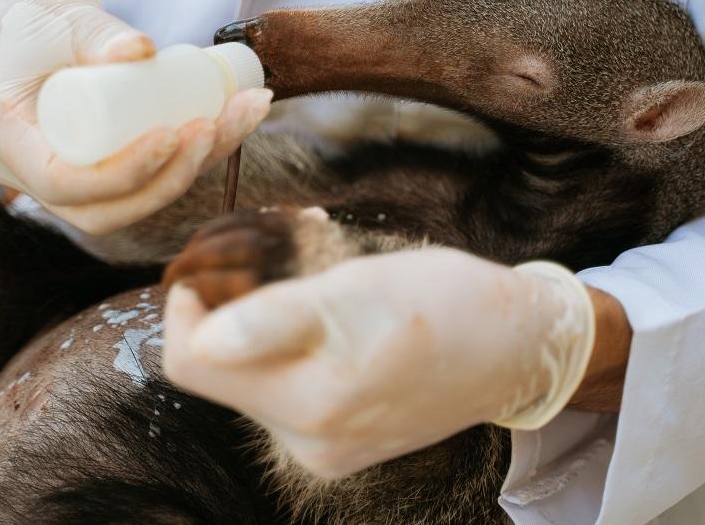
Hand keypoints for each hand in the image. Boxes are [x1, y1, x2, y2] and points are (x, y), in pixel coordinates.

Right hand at [0, 0, 270, 233]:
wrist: (1, 17)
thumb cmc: (20, 10)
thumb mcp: (52, 10)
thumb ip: (92, 29)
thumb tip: (142, 52)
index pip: (62, 183)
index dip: (125, 171)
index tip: (172, 133)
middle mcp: (20, 170)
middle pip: (102, 210)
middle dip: (169, 178)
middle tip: (214, 127)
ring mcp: (54, 176)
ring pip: (126, 202)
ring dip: (190, 169)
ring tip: (239, 117)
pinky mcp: (89, 170)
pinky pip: (138, 181)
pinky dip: (187, 159)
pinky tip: (231, 122)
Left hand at [164, 248, 594, 478]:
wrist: (517, 348)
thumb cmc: (448, 304)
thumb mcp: (360, 290)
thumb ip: (278, 318)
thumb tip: (204, 339)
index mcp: (310, 404)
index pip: (192, 362)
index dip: (188, 304)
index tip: (209, 263)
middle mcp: (308, 441)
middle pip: (221, 370)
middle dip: (231, 307)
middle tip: (269, 257)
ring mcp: (325, 447)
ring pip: (253, 377)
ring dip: (263, 323)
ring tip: (310, 279)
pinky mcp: (340, 441)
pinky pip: (287, 390)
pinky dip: (292, 346)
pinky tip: (328, 315)